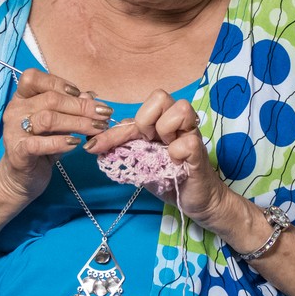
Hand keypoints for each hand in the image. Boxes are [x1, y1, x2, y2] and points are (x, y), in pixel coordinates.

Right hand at [0, 68, 112, 201]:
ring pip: (47, 119)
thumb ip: (71, 108)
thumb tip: (92, 96)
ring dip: (77, 123)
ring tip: (96, 128)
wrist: (23, 178)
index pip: (33, 78)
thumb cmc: (42, 145)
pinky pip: (39, 143)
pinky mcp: (18, 153)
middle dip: (81, 106)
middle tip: (104, 114)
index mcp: (21, 98)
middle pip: (49, 99)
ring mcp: (13, 131)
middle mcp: (14, 111)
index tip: (81, 93)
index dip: (58, 82)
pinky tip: (76, 143)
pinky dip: (60, 142)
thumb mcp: (58, 124)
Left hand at [83, 90, 229, 224]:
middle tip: (147, 141)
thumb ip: (124, 147)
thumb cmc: (168, 177)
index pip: (136, 112)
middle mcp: (177, 123)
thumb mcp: (140, 161)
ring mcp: (191, 135)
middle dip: (146, 119)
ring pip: (180, 109)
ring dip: (165, 130)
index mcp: (160, 123)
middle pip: (161, 96)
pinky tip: (174, 164)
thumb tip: (93, 143)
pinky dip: (176, 153)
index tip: (94, 147)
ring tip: (164, 150)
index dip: (112, 131)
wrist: (196, 200)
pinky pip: (187, 141)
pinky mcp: (200, 153)